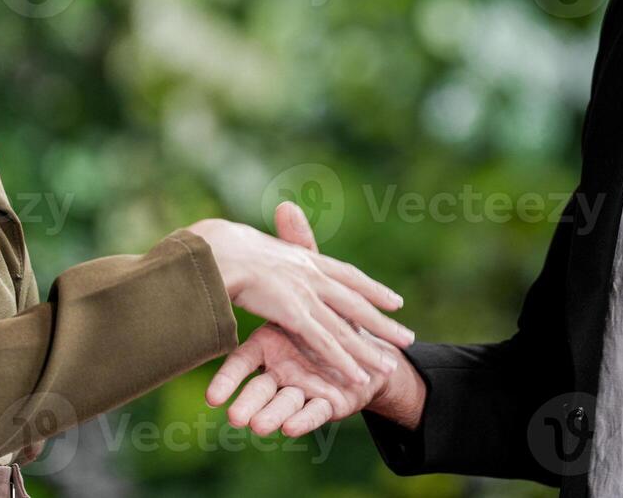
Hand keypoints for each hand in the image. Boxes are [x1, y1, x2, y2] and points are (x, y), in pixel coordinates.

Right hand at [205, 204, 425, 436]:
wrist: (214, 246)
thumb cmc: (225, 247)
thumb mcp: (256, 246)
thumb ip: (272, 254)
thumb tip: (273, 256)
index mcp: (305, 257)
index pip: (347, 274)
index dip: (370, 288)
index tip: (394, 300)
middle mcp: (312, 273)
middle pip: (357, 300)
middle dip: (383, 320)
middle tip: (408, 337)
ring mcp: (306, 292)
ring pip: (346, 326)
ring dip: (369, 348)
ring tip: (391, 367)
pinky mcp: (295, 313)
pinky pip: (326, 341)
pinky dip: (344, 359)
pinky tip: (360, 376)